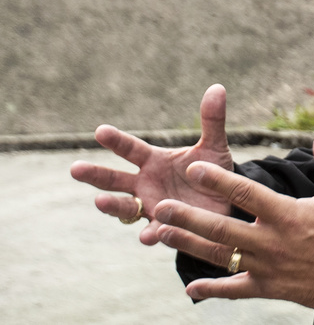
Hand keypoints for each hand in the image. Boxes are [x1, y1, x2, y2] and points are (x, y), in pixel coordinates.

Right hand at [70, 83, 234, 244]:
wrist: (226, 201)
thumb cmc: (213, 170)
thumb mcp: (214, 146)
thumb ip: (212, 121)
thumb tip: (217, 87)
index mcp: (154, 161)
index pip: (131, 149)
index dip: (116, 141)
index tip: (100, 131)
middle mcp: (146, 185)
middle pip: (115, 180)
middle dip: (95, 175)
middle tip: (75, 168)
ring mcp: (152, 207)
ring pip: (126, 208)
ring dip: (113, 206)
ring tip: (100, 202)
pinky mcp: (166, 228)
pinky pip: (155, 232)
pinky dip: (151, 234)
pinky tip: (147, 236)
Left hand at [155, 122, 313, 310]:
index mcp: (287, 214)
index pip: (246, 194)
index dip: (219, 181)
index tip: (194, 169)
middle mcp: (271, 241)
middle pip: (222, 228)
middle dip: (189, 218)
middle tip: (162, 208)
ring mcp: (267, 267)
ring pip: (221, 256)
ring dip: (190, 245)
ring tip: (162, 235)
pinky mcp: (269, 287)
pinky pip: (235, 289)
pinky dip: (212, 289)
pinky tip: (190, 287)